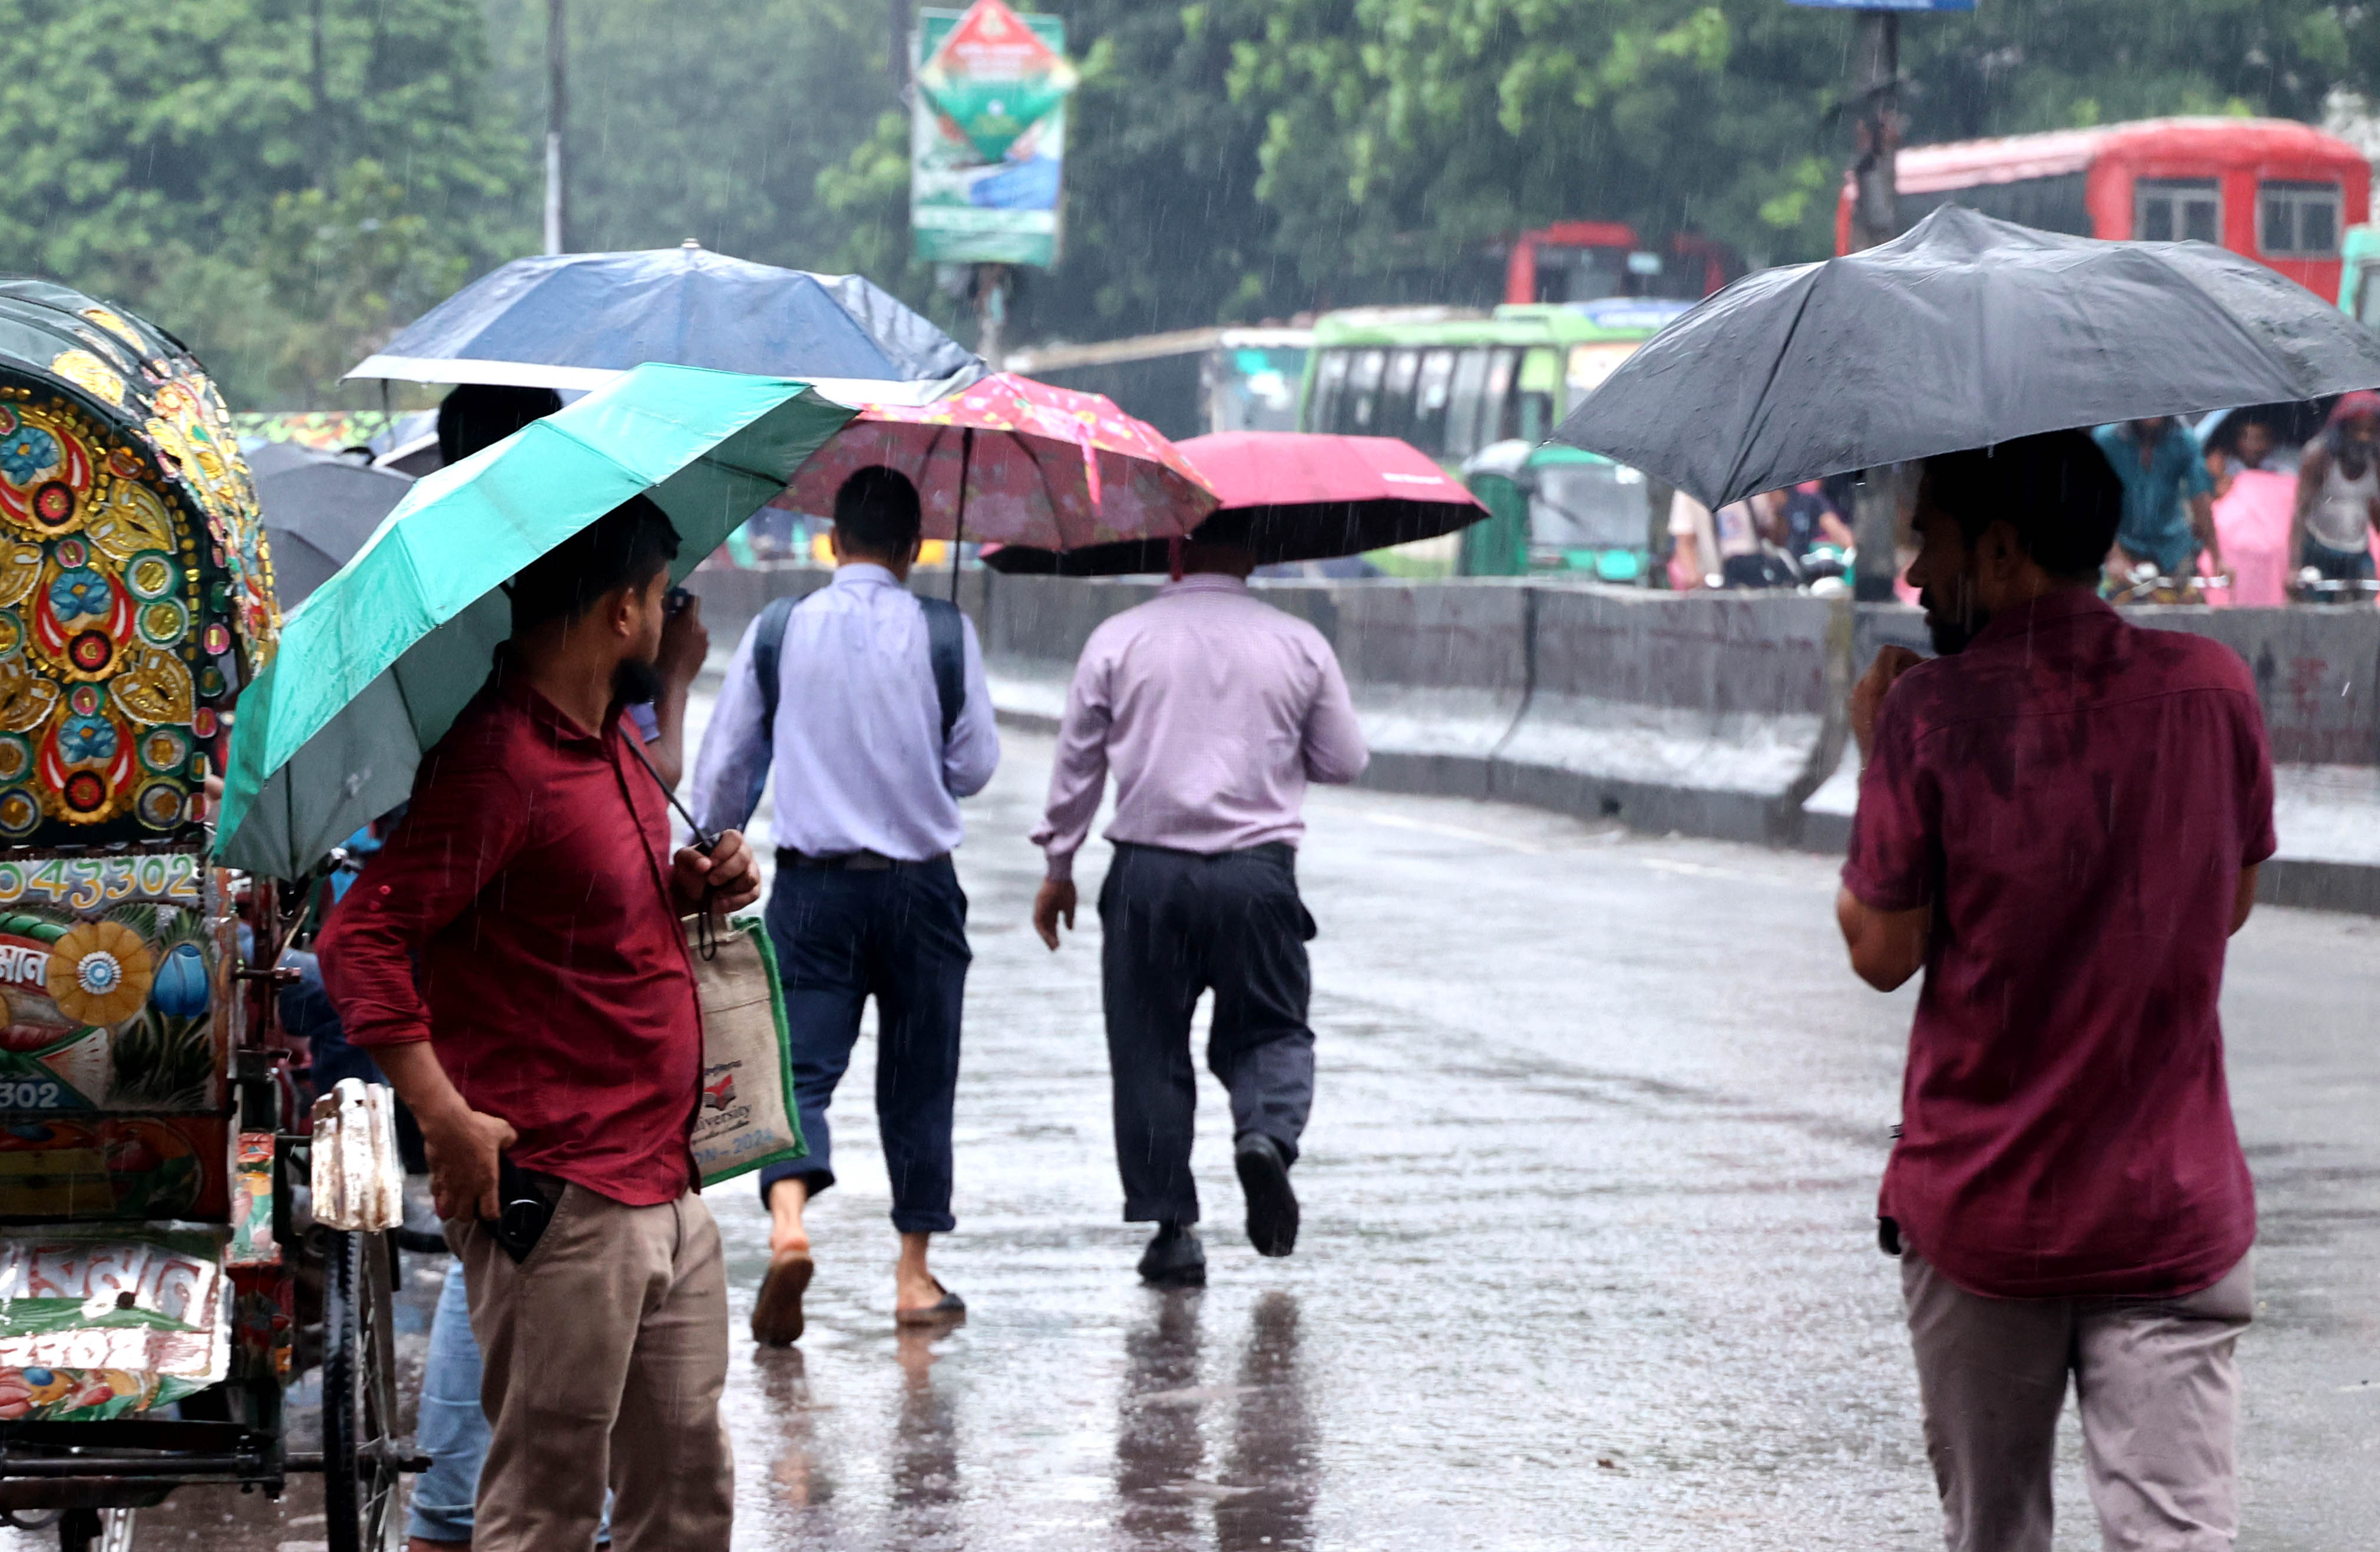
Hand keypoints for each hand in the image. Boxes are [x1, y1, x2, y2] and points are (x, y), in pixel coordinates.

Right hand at [419, 1101, 517, 1221]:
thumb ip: (509, 1140)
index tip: (493, 1210)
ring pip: (446, 1211)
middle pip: (464, 1217)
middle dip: (468, 1215)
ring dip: (451, 1209)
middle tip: (472, 1206)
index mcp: (487, 1182)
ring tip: (455, 1202)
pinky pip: (434, 1194)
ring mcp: (448, 1185)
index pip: (489, 1212)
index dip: (493, 1214)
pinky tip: (442, 1188)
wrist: (447, 1124)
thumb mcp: (502, 1131)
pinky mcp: (434, 1177)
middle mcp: (467, 1189)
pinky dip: (438, 1194)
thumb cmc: (477, 1129)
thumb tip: (509, 1143)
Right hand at [656, 594, 708, 693]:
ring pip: (697, 630)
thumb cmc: (661, 652)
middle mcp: (702, 627)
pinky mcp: (706, 653)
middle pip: (694, 617)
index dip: (684, 601)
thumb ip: (666, 611)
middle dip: (685, 619)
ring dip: (689, 632)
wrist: (671, 679)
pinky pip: (699, 642)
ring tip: (677, 643)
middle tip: (672, 628)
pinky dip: (692, 644)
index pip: (693, 600)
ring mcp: (705, 641)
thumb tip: (669, 597)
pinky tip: (682, 652)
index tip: (676, 606)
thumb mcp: (660, 628)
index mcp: (690, 619)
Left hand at [674, 828, 761, 913]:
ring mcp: (751, 871)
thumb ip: (691, 857)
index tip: (710, 864)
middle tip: (711, 881)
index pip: (734, 838)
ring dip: (730, 889)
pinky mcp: (754, 890)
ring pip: (750, 878)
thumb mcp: (683, 860)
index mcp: (728, 840)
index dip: (724, 851)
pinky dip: (734, 901)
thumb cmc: (691, 870)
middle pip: (744, 858)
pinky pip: (752, 895)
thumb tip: (705, 864)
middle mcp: (744, 853)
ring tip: (713, 894)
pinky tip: (720, 903)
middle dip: (726, 872)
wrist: (692, 893)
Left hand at [1033, 878, 1076, 950]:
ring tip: (1053, 946)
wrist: (1061, 875)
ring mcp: (1040, 907)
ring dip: (1046, 937)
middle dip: (1050, 938)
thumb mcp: (1070, 906)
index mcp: (1053, 908)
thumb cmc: (1066, 887)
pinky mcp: (1038, 906)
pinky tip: (1048, 937)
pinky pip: (1038, 921)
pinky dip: (1043, 930)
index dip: (1054, 934)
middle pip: (1046, 926)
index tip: (1059, 944)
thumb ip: (1069, 918)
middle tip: (1055, 949)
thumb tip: (1070, 929)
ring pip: (1041, 926)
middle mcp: (1045, 909)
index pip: (1052, 924)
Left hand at [1851, 645, 1922, 763]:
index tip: (1921, 664)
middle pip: (1882, 663)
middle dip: (1903, 666)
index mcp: (1874, 683)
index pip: (1888, 652)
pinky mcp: (1854, 709)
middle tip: (1921, 677)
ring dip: (1895, 678)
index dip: (1907, 653)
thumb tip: (1929, 664)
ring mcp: (1854, 698)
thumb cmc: (1905, 735)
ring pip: (1876, 676)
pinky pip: (1869, 689)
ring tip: (1913, 691)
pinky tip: (1900, 703)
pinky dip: (1885, 689)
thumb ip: (1920, 680)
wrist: (1880, 766)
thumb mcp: (1917, 703)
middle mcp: (1860, 687)